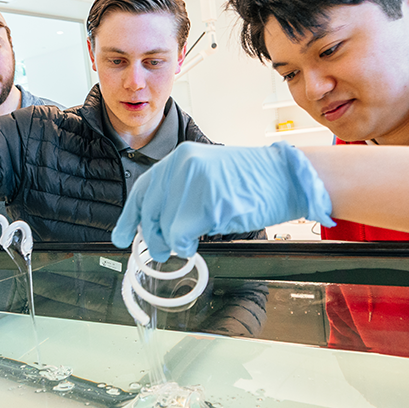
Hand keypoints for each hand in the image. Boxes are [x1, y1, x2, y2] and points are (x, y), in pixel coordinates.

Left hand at [112, 142, 333, 260]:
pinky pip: (181, 235)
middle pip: (149, 212)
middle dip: (152, 237)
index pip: (144, 189)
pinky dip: (184, 245)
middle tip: (160, 251)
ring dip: (173, 243)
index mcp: (181, 157)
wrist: (287, 177)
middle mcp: (182, 166)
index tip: (121, 236)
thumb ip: (181, 191)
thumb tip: (158, 221)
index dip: (129, 217)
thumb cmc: (254, 181)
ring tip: (188, 242)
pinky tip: (195, 242)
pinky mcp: (207, 204)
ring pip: (164, 226)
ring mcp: (194, 184)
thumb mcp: (209, 175)